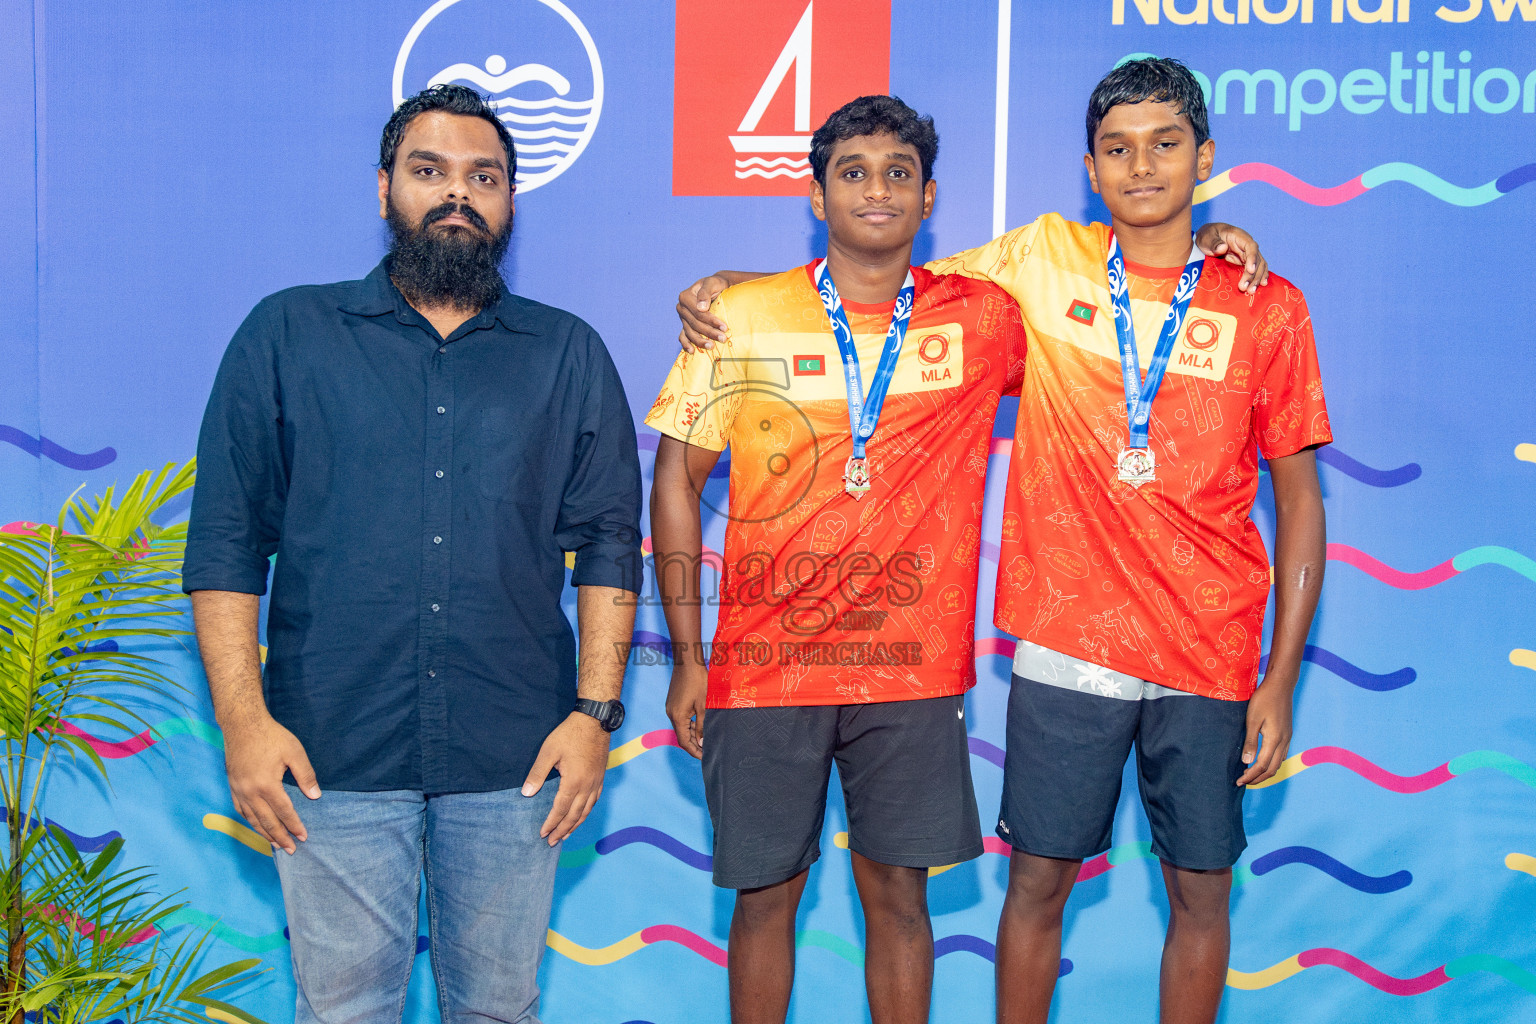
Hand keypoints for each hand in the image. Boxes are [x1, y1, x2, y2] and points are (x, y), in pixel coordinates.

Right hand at [223, 715, 319, 854]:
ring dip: (264, 833)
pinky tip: (256, 825)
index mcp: (267, 785)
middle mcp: (250, 792)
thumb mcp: (294, 752)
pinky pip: (240, 810)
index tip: (303, 837)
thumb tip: (315, 796)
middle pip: (267, 821)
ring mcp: (239, 790)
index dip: (294, 826)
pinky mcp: (232, 785)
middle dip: (280, 837)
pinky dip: (249, 821)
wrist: (242, 724)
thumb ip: (305, 775)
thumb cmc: (271, 736)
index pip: (284, 812)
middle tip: (291, 849)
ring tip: (275, 844)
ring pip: (252, 819)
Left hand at [522, 712, 610, 844]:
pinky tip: (582, 814)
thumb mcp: (548, 751)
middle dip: (562, 830)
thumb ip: (538, 773)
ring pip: (586, 810)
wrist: (595, 720)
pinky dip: (587, 812)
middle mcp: (587, 786)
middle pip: (574, 815)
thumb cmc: (569, 734)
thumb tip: (526, 793)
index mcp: (573, 781)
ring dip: (575, 825)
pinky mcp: (601, 776)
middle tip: (552, 842)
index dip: (551, 823)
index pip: (560, 809)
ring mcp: (596, 782)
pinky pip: (595, 800)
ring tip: (566, 834)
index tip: (543, 834)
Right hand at [665, 662, 707, 758]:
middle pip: (682, 736)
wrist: (687, 662)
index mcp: (677, 716)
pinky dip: (690, 726)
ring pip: (682, 728)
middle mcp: (671, 714)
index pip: (684, 741)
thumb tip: (702, 743)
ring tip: (706, 742)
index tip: (705, 757)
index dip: (694, 751)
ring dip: (692, 735)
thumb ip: (702, 726)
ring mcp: (671, 708)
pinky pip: (681, 719)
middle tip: (707, 752)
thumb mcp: (704, 706)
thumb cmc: (698, 681)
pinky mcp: (674, 703)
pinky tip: (700, 727)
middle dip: (694, 745)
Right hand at [676, 275, 729, 352]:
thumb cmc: (715, 284)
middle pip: (695, 324)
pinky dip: (686, 344)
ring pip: (690, 332)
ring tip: (712, 347)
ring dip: (700, 341)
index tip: (725, 328)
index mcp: (685, 297)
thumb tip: (701, 307)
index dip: (711, 321)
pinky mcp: (685, 324)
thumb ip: (705, 293)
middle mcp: (681, 308)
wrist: (715, 287)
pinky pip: (683, 336)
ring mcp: (682, 317)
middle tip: (723, 339)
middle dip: (709, 332)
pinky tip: (692, 351)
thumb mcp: (712, 283)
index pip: (698, 313)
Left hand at [1195, 223, 1268, 295]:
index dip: (1252, 258)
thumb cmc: (1207, 236)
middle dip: (1253, 275)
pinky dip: (1259, 277)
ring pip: (1258, 266)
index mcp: (1240, 237)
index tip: (1250, 270)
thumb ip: (1214, 242)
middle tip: (1246, 288)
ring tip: (1251, 291)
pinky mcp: (1245, 263)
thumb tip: (1222, 248)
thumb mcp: (1207, 237)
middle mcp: (1247, 246)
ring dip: (1257, 279)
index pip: (1251, 247)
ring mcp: (1247, 255)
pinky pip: (1256, 269)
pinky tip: (1261, 285)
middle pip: (1257, 259)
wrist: (1207, 239)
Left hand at [1236, 681, 1294, 786]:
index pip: (1261, 765)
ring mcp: (1287, 738)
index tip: (1239, 781)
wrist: (1281, 686)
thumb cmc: (1264, 700)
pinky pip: (1281, 755)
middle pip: (1272, 769)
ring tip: (1251, 774)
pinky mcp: (1287, 734)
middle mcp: (1284, 742)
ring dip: (1265, 772)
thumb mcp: (1252, 720)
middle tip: (1243, 782)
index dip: (1250, 775)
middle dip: (1258, 778)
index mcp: (1274, 740)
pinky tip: (1262, 761)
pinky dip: (1271, 763)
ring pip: (1278, 763)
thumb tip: (1246, 762)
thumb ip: (1250, 742)